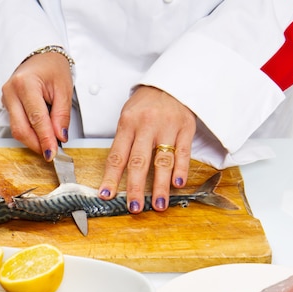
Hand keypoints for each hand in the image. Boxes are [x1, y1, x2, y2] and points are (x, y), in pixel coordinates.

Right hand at [1, 52, 73, 160]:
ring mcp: (6, 98)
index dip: (45, 139)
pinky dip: (29, 133)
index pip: (36, 118)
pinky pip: (16, 124)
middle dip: (37, 144)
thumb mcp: (64, 88)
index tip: (53, 152)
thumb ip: (61, 114)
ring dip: (32, 141)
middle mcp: (11, 91)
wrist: (40, 57)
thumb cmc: (52, 67)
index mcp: (26, 84)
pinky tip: (40, 135)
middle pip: (21, 128)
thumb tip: (60, 136)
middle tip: (52, 152)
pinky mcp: (7, 104)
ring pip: (16, 129)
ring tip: (48, 143)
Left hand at [98, 85, 195, 212]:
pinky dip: (181, 170)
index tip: (106, 194)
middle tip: (135, 207)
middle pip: (139, 161)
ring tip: (158, 204)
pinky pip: (183, 152)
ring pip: (162, 161)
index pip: (117, 155)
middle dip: (136, 188)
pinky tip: (178, 184)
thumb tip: (116, 174)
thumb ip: (124, 142)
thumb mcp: (128, 117)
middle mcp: (147, 126)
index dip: (111, 177)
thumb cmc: (146, 104)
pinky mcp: (186, 128)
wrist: (170, 82)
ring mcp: (168, 127)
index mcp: (128, 124)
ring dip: (160, 186)